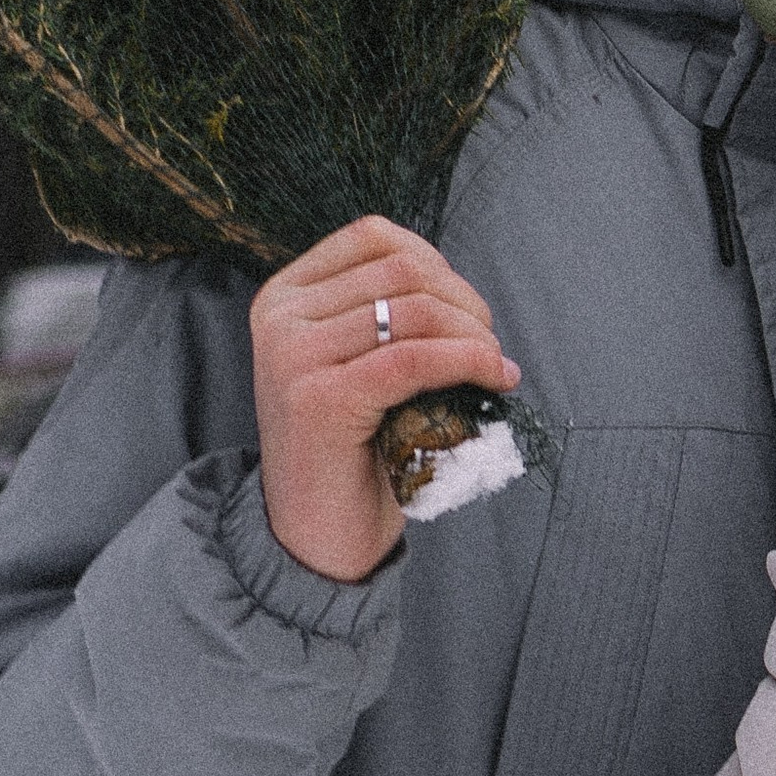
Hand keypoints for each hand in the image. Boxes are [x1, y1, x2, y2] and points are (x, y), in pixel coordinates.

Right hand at [249, 216, 520, 581]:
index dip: (435, 262)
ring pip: (415, 312)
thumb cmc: (348, 449)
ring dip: (474, 334)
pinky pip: (416, 358)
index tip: (464, 308)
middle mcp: (280, 317)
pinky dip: (469, 361)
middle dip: (463, 301)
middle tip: (489, 345)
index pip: (373, 236)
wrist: (313, 539)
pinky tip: (495, 378)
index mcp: (283, 296)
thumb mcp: (353, 361)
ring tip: (493, 365)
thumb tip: (461, 292)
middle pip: (401, 270)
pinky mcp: (321, 399)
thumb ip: (383, 313)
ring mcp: (293, 356)